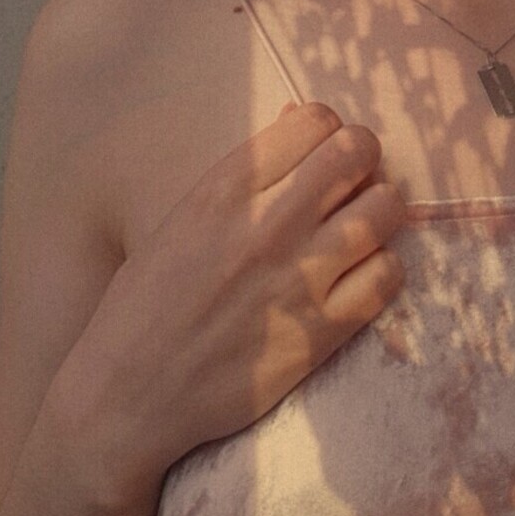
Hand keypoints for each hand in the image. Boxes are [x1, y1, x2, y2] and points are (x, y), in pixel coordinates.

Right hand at [61, 102, 405, 504]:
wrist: (126, 397)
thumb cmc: (146, 304)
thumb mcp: (184, 218)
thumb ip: (247, 171)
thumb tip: (300, 119)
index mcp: (225, 189)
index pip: (315, 121)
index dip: (328, 132)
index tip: (321, 154)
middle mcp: (267, 224)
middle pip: (356, 153)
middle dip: (362, 159)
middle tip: (352, 184)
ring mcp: (298, 278)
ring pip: (385, 209)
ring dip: (380, 210)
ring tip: (360, 227)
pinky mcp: (319, 333)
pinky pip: (388, 276)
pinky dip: (383, 269)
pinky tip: (361, 275)